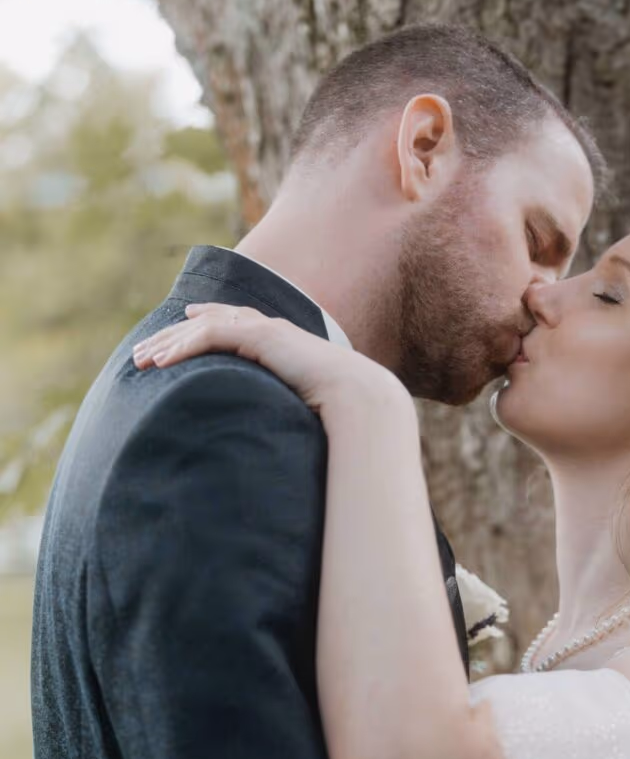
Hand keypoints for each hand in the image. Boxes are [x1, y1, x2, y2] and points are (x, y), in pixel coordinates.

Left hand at [132, 303, 410, 420]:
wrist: (359, 395)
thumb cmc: (340, 408)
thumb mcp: (303, 406)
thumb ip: (285, 409)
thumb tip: (276, 435)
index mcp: (280, 341)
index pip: (234, 324)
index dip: (204, 323)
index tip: (179, 328)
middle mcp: (271, 329)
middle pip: (211, 323)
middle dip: (173, 337)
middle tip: (143, 353)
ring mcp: (267, 329)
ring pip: (205, 327)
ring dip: (169, 344)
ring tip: (141, 361)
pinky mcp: (261, 336)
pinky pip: (211, 337)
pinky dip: (183, 348)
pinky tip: (161, 364)